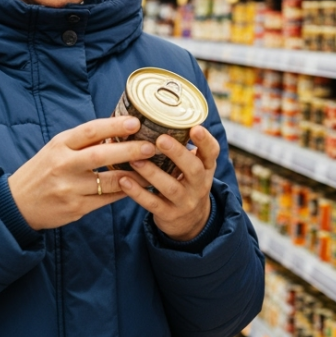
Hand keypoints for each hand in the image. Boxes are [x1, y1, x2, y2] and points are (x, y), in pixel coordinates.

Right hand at [7, 116, 154, 229]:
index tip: (135, 122)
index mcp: (59, 145)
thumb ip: (83, 141)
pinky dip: (124, 192)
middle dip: (129, 150)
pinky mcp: (76, 208)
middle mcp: (63, 165)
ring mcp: (69, 188)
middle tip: (151, 147)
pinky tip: (137, 186)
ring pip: (108, 181)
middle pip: (101, 155)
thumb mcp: (56, 148)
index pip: (89, 131)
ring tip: (153, 168)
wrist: (17, 204)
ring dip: (134, 175)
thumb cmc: (43, 170)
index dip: (113, 126)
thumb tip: (119, 127)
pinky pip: (106, 199)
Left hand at [120, 125, 218, 241]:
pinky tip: (123, 180)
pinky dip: (137, 193)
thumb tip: (157, 114)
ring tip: (135, 159)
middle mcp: (199, 185)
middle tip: (161, 139)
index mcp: (206, 168)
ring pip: (171, 187)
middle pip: (193, 169)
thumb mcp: (193, 167)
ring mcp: (185, 202)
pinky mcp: (169, 215)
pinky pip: (152, 204)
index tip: (195, 127)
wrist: (190, 221)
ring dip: (152, 173)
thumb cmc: (185, 183)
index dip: (205, 140)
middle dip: (178, 154)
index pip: (212, 152)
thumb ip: (183, 147)